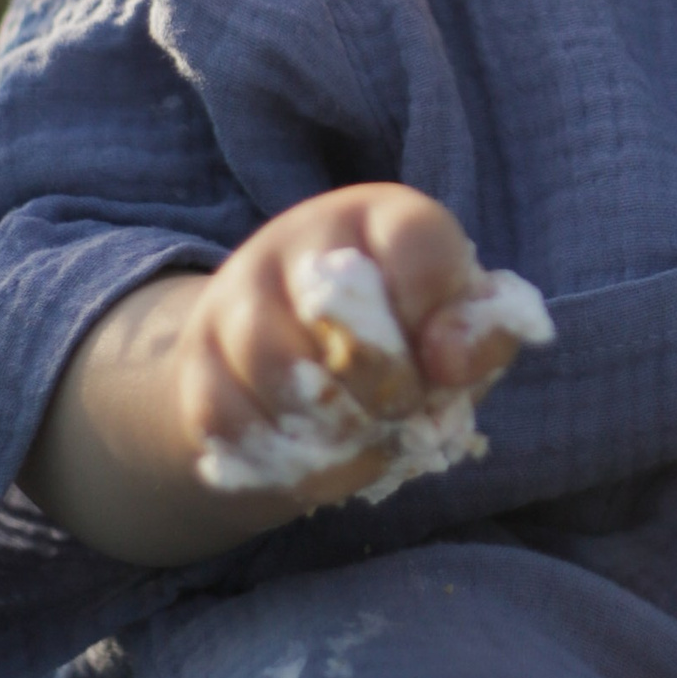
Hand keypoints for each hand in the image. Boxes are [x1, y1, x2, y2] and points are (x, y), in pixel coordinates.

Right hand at [173, 183, 514, 483]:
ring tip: (369, 440)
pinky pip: (238, 425)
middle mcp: (296, 240)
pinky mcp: (196, 365)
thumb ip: (480, 333)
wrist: (295, 378)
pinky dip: (291, 460)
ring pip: (284, 374)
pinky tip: (321, 459)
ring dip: (341, 430)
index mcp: (376, 217)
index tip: (450, 368)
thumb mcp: (455, 329)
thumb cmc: (401, 344)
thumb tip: (455, 359)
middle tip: (407, 412)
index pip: (415, 240)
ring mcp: (234, 298)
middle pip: (344, 317)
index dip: (440, 313)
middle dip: (392, 388)